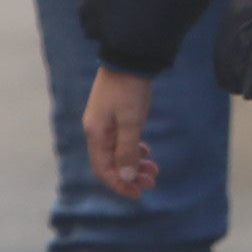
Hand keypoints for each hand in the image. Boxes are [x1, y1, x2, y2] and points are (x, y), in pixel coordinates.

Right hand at [82, 66, 159, 198]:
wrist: (129, 58)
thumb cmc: (129, 89)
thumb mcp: (131, 122)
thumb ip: (128, 151)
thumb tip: (126, 177)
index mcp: (96, 134)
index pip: (104, 170)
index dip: (120, 184)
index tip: (139, 193)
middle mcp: (97, 131)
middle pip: (111, 163)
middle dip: (131, 175)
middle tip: (153, 181)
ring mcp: (105, 123)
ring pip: (118, 152)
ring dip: (135, 163)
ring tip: (154, 168)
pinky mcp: (114, 115)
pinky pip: (121, 140)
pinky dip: (134, 149)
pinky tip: (146, 150)